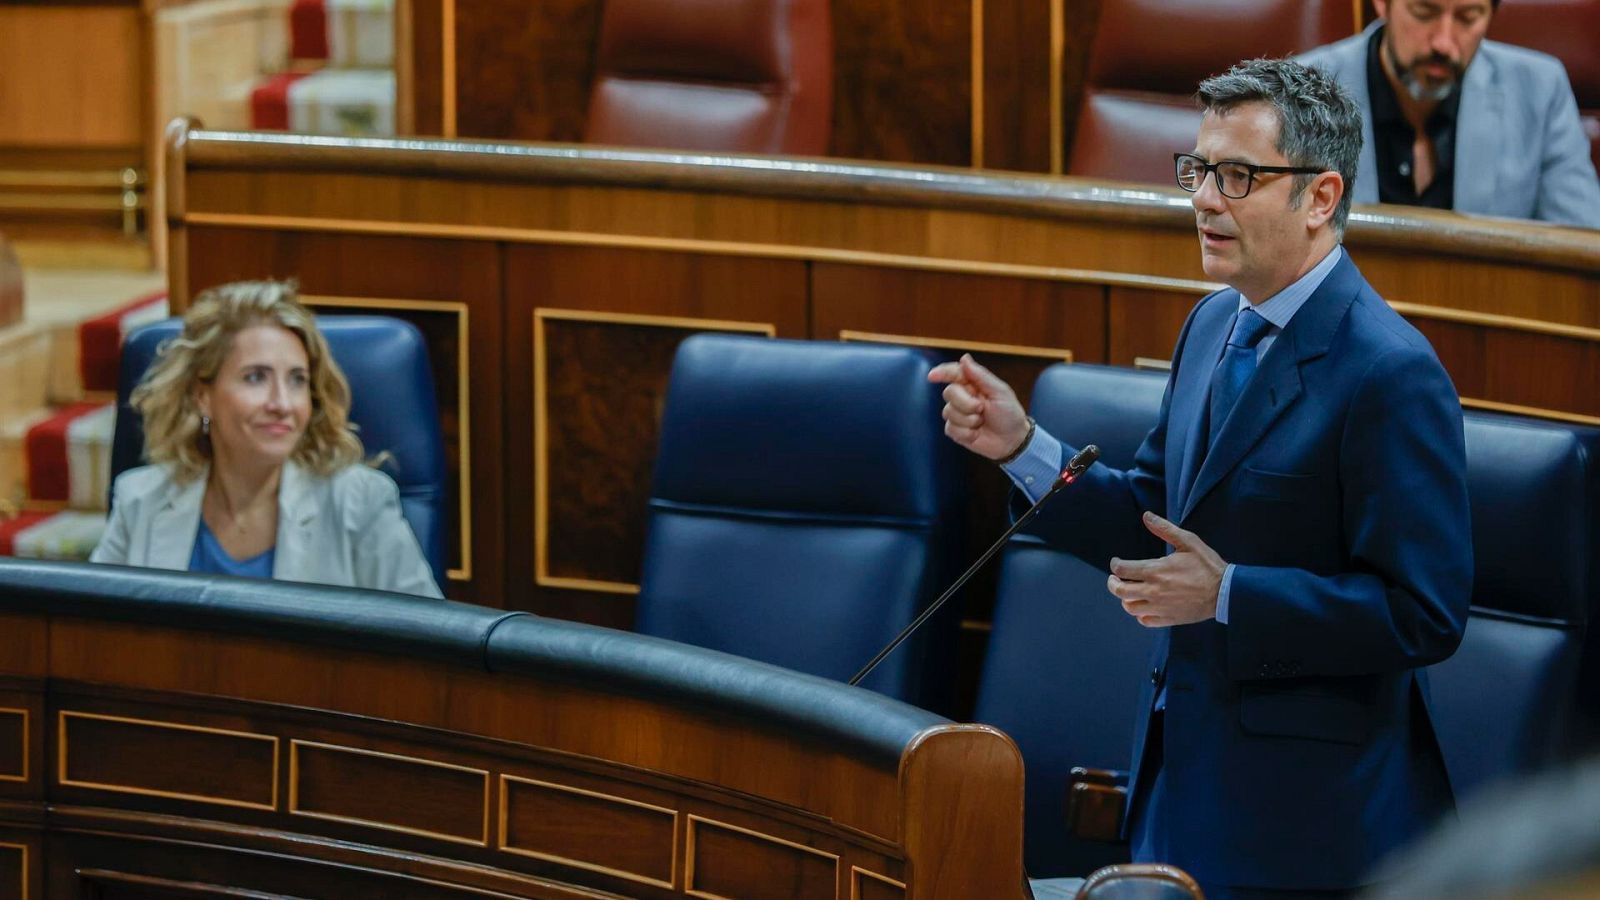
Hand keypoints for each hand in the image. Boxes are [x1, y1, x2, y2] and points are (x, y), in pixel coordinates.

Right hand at [927, 353, 1030, 460]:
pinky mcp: (955, 430)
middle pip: (949, 392)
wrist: (1012, 440)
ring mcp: (957, 414)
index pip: (954, 373)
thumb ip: (980, 375)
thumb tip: (964, 358)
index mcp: (973, 384)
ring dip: (968, 420)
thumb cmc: (1009, 413)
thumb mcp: (1000, 392)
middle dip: (965, 403)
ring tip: (981, 423)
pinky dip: (966, 433)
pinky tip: (976, 434)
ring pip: (948, 412)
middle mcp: (963, 397)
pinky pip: (950, 428)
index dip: (942, 372)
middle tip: (981, 409)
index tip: (933, 376)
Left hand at [1108, 512, 1226, 627]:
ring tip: (1129, 592)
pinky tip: (1144, 606)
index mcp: (1155, 571)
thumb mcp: (1188, 541)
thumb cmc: (1207, 565)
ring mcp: (1160, 607)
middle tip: (1115, 579)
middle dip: (1113, 583)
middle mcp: (1153, 591)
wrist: (1225, 592)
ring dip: (1125, 599)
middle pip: (1119, 591)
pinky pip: (1145, 620)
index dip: (1115, 565)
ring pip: (1129, 608)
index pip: (1122, 570)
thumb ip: (1165, 529)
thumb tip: (1146, 516)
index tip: (1116, 563)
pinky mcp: (1168, 619)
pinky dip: (1140, 614)